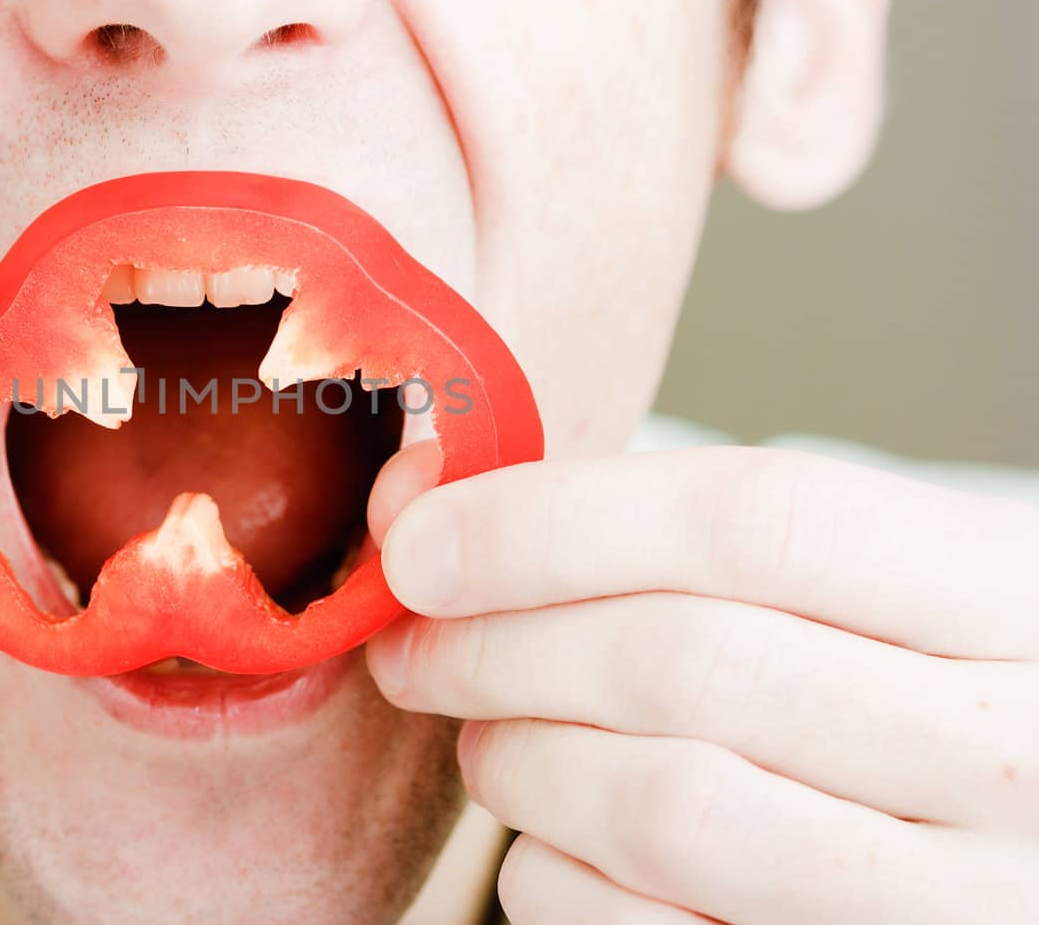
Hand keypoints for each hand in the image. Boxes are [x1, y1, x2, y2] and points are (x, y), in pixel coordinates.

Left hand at [365, 442, 1038, 923]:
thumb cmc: (909, 687)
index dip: (549, 523)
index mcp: (1009, 598)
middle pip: (679, 662)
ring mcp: (950, 898)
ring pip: (656, 805)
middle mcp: (1009, 752)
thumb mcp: (875, 582)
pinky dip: (550, 872)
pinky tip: (553, 837)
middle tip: (414, 645)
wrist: (1023, 841)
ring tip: (490, 738)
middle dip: (495, 646)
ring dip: (516, 761)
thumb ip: (681, 538)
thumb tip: (426, 506)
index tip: (419, 543)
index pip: (751, 521)